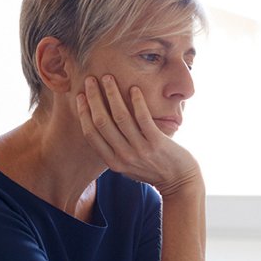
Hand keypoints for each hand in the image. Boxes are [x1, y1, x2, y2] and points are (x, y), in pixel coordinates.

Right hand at [75, 75, 200, 194]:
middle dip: (94, 98)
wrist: (180, 182)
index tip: (80, 95)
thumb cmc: (153, 170)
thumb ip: (114, 151)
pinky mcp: (156, 143)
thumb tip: (100, 128)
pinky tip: (134, 88)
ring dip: (112, 94)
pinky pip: (143, 118)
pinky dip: (137, 101)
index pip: (91, 134)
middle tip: (90, 80)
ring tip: (108, 78)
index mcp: (113, 162)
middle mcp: (123, 156)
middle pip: (101, 122)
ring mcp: (140, 150)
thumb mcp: (128, 166)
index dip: (83, 112)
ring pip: (120, 117)